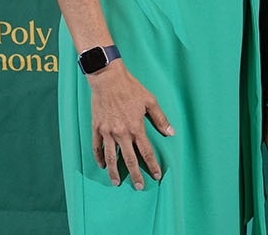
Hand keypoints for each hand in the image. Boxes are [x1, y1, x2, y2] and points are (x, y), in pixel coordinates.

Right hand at [86, 60, 172, 189]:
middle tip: (139, 187)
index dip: (152, 165)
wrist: (108, 80)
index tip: (156, 175)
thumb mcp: (150, 101)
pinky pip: (96, 147)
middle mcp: (121, 133)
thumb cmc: (131, 89)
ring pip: (110, 157)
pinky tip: (102, 165)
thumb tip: (170, 133)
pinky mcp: (96, 128)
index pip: (146, 152)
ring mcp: (107, 132)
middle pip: (129, 159)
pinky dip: (99, 158)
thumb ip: (160, 119)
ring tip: (117, 182)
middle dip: (135, 175)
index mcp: (136, 127)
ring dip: (114, 171)